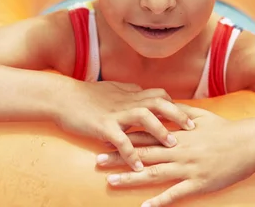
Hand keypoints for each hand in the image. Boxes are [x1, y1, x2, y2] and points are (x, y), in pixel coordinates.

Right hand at [53, 80, 195, 171]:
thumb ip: (128, 90)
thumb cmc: (86, 95)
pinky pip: (121, 140)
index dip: (176, 105)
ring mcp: (116, 113)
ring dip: (160, 131)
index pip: (160, 95)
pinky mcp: (103, 126)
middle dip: (178, 114)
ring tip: (173, 145)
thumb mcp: (111, 88)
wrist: (62, 98)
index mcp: (130, 94)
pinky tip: (138, 166)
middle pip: (159, 103)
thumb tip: (141, 89)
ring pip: (144, 118)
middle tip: (193, 128)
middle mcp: (127, 101)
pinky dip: (131, 153)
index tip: (190, 115)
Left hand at [95, 105, 254, 206]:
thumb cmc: (224, 129)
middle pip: (143, 154)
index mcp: (177, 135)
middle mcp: (178, 150)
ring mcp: (188, 168)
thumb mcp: (200, 116)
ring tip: (112, 182)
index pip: (145, 135)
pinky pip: (176, 194)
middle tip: (97, 162)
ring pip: (154, 174)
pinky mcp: (199, 183)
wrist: (248, 143)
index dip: (124, 137)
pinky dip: (160, 202)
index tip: (105, 139)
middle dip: (119, 158)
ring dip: (131, 178)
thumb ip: (179, 112)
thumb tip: (162, 106)